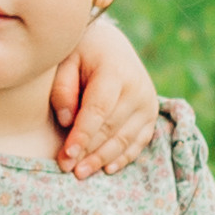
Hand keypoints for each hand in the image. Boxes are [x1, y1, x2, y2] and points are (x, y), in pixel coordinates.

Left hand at [51, 13, 158, 177]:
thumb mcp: (66, 59)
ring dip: (102, 159)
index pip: (98, 111)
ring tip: (81, 172)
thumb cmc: (81, 51)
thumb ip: (63, 88)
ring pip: (124, 139)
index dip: (82, 136)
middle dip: (87, 151)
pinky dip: (123, 157)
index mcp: (115, 71)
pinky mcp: (152, 114)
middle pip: (111, 128)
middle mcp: (137, 88)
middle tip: (66, 168)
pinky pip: (139, 142)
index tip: (65, 156)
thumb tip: (67, 122)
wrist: (110, 42)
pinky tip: (106, 169)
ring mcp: (148, 102)